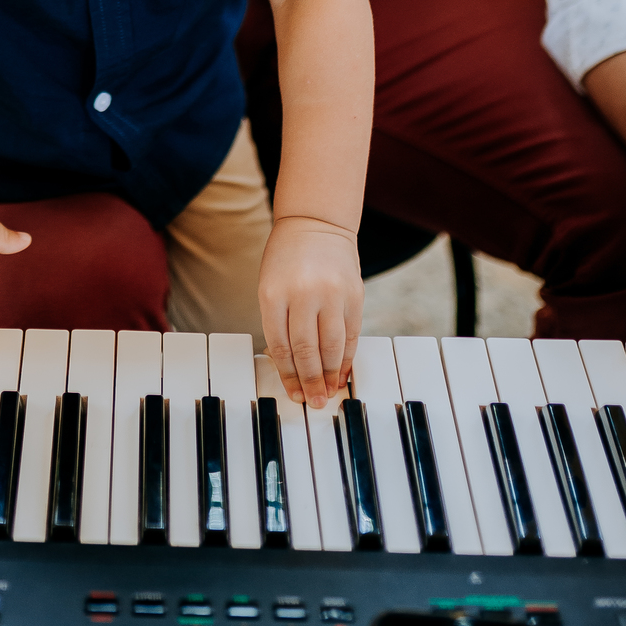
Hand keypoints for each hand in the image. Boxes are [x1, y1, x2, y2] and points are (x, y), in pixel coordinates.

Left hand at [259, 215, 362, 408]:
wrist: (316, 222)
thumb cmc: (287, 258)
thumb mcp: (270, 285)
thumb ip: (279, 322)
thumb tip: (292, 368)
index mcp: (274, 293)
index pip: (281, 345)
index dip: (287, 375)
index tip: (293, 394)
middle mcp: (303, 293)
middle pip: (307, 350)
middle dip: (310, 381)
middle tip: (313, 402)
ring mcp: (332, 293)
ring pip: (332, 346)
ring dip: (330, 374)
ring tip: (328, 392)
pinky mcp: (355, 294)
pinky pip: (351, 334)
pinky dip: (347, 357)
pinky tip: (343, 372)